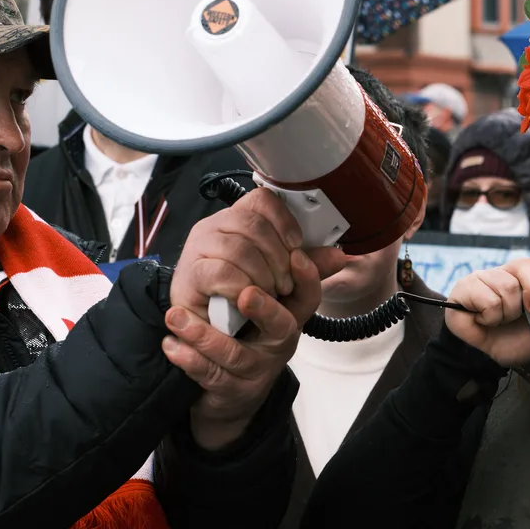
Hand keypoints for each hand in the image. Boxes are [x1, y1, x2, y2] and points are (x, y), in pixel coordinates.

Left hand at [164, 248, 321, 450]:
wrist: (231, 389)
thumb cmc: (250, 335)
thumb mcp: (272, 302)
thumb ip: (287, 270)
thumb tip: (335, 250)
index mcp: (290, 316)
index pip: (308, 297)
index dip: (307, 278)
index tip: (295, 256)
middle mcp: (278, 342)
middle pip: (282, 326)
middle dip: (265, 309)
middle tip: (245, 293)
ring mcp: (256, 368)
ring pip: (236, 354)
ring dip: (205, 336)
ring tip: (177, 317)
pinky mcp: (230, 388)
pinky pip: (209, 375)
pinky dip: (189, 360)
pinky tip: (171, 345)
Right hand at [169, 187, 347, 321]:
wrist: (212, 329)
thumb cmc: (245, 298)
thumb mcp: (284, 281)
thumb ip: (308, 267)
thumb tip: (339, 256)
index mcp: (238, 220)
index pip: (262, 199)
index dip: (284, 220)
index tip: (296, 245)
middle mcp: (215, 226)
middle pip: (254, 226)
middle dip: (278, 258)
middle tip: (285, 284)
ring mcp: (199, 248)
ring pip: (240, 249)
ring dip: (263, 276)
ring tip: (268, 293)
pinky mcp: (190, 274)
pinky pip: (221, 272)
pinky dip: (242, 288)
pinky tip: (247, 298)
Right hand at [444, 245, 529, 366]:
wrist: (481, 358)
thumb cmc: (511, 341)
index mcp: (527, 280)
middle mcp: (507, 273)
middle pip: (525, 265)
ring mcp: (485, 278)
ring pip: (507, 285)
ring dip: (508, 312)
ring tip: (502, 320)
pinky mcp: (466, 287)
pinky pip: (487, 297)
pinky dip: (490, 316)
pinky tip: (486, 321)